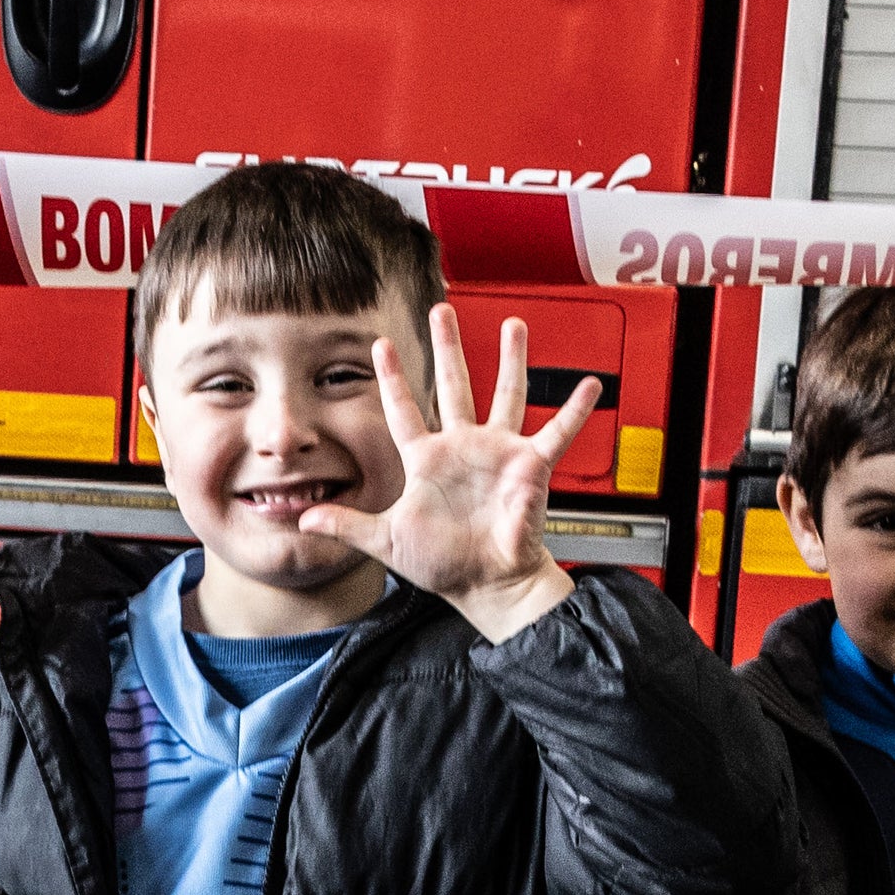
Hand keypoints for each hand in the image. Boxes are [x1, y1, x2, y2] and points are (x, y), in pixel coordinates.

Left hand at [295, 305, 595, 644]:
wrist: (486, 584)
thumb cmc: (442, 563)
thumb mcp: (386, 540)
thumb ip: (347, 523)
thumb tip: (304, 519)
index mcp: (427, 460)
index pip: (404, 410)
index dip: (393, 378)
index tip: (381, 344)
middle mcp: (463, 447)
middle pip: (454, 385)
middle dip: (447, 347)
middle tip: (441, 310)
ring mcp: (498, 453)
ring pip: (506, 394)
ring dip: (511, 359)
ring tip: (514, 324)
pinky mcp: (530, 467)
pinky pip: (557, 432)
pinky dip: (575, 411)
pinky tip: (590, 385)